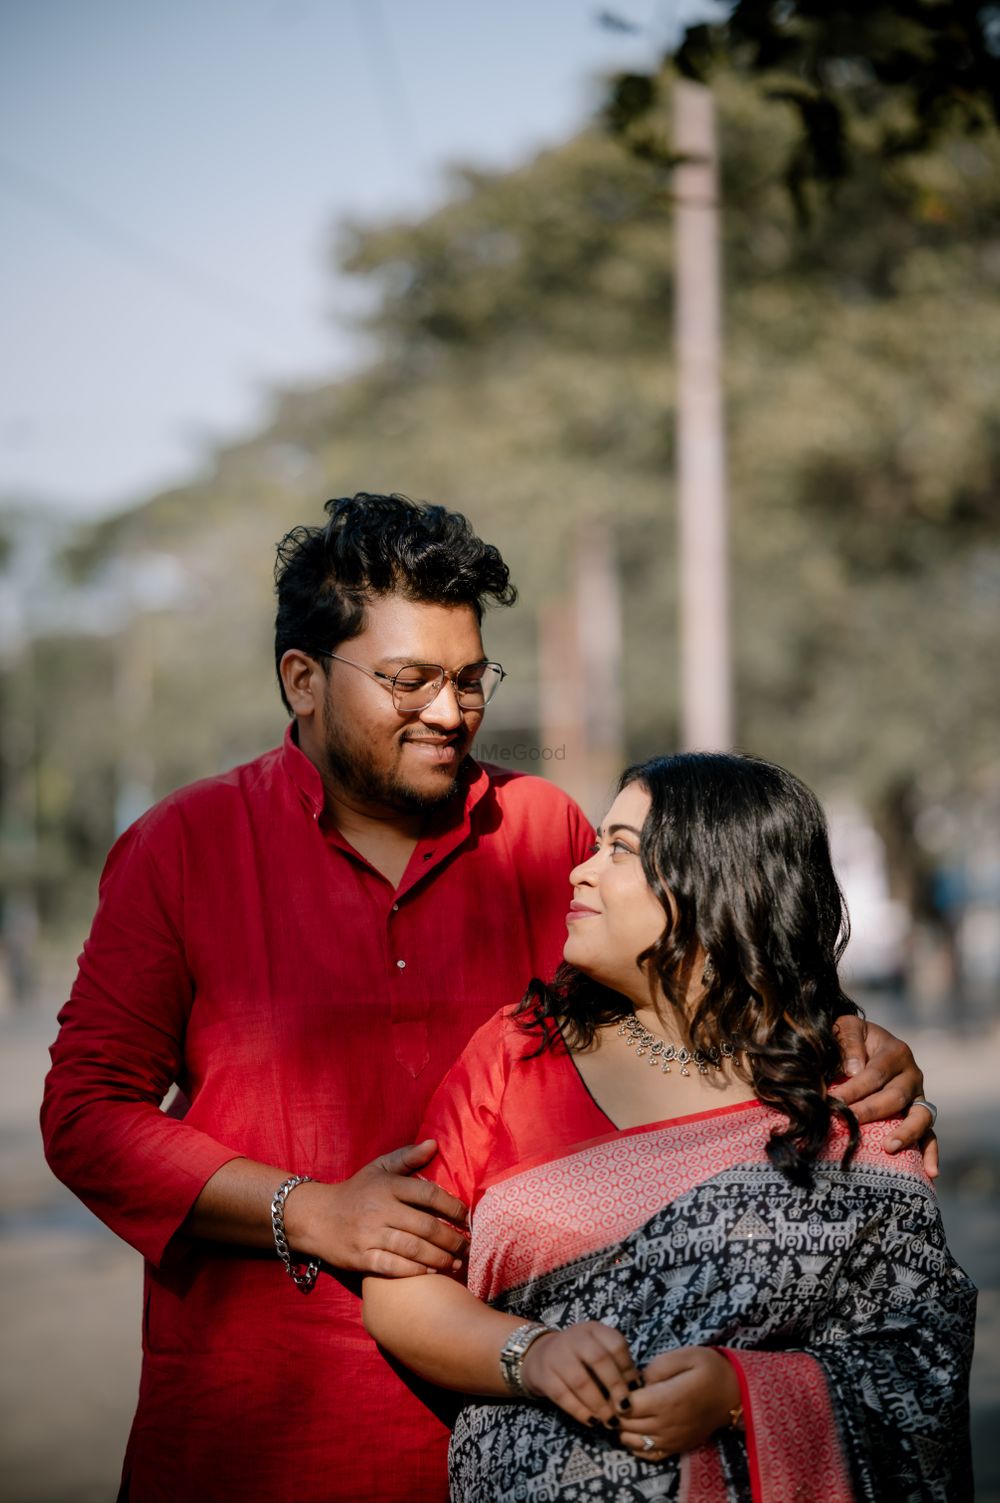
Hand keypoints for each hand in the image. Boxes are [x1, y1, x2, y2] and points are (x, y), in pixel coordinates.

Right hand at [287, 1140, 468, 1275]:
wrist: (314, 1217)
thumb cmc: (355, 1192)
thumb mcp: (378, 1169)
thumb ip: (407, 1157)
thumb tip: (434, 1144)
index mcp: (387, 1186)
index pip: (428, 1194)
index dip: (452, 1207)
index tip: (467, 1217)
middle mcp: (379, 1210)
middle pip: (425, 1226)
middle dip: (452, 1239)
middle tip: (467, 1246)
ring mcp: (369, 1235)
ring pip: (413, 1249)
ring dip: (440, 1258)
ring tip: (456, 1262)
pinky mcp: (360, 1257)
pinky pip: (394, 1266)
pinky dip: (415, 1270)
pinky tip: (431, 1271)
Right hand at [520, 1322, 640, 1430]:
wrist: (539, 1355)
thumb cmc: (578, 1357)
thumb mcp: (596, 1349)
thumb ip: (615, 1364)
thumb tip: (637, 1390)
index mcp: (593, 1329)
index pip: (615, 1343)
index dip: (628, 1368)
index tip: (636, 1389)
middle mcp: (574, 1338)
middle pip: (598, 1359)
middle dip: (615, 1386)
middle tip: (625, 1408)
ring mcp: (556, 1356)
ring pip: (580, 1381)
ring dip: (599, 1404)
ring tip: (611, 1421)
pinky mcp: (544, 1376)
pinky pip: (563, 1396)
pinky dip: (580, 1411)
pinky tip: (592, 1422)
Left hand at [617, 1347, 739, 1460]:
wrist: (733, 1394)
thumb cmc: (708, 1370)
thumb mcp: (685, 1355)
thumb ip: (657, 1367)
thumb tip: (637, 1382)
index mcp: (668, 1400)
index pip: (626, 1405)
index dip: (616, 1394)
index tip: (618, 1382)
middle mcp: (667, 1425)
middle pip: (625, 1423)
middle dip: (616, 1409)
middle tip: (619, 1393)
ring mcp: (671, 1440)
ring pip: (631, 1440)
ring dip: (623, 1426)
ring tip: (628, 1409)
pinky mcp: (675, 1449)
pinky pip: (646, 1454)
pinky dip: (635, 1443)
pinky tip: (637, 1427)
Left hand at [829, 1016, 937, 1176]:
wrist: (866, 1042)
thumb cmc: (851, 1037)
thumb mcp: (847, 1027)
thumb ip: (849, 1041)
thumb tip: (854, 1070)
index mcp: (895, 1052)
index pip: (874, 1074)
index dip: (853, 1088)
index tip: (833, 1101)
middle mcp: (912, 1074)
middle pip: (895, 1097)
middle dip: (869, 1111)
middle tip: (847, 1122)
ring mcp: (919, 1096)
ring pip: (920, 1117)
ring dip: (905, 1133)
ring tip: (889, 1147)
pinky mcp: (919, 1113)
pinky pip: (930, 1135)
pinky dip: (931, 1153)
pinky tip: (929, 1172)